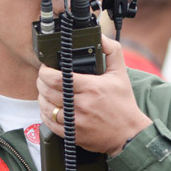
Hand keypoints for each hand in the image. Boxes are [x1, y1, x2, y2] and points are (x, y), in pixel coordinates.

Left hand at [37, 36, 151, 154]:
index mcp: (92, 87)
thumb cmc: (123, 103)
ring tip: (45, 92)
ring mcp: (76, 121)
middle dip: (41, 82)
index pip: (57, 77)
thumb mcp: (120, 73)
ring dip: (41, 98)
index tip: (45, 68)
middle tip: (43, 79)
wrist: (129, 134)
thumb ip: (111, 50)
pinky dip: (45, 114)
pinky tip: (49, 108)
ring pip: (46, 107)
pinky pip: (50, 123)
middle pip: (48, 91)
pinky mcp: (73, 134)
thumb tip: (100, 36)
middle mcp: (82, 104)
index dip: (45, 71)